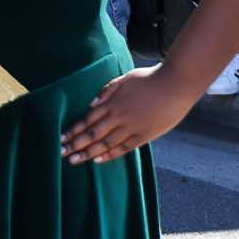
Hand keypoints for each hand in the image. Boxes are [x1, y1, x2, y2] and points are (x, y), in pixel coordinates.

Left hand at [60, 65, 199, 164]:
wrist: (176, 85)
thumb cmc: (150, 78)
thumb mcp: (125, 78)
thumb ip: (107, 91)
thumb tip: (91, 104)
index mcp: (112, 103)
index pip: (87, 119)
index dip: (74, 130)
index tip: (61, 138)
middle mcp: (119, 116)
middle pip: (92, 134)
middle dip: (75, 144)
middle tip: (61, 153)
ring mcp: (132, 127)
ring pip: (105, 143)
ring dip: (88, 153)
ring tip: (74, 160)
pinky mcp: (144, 135)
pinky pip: (123, 148)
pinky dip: (109, 154)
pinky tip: (97, 159)